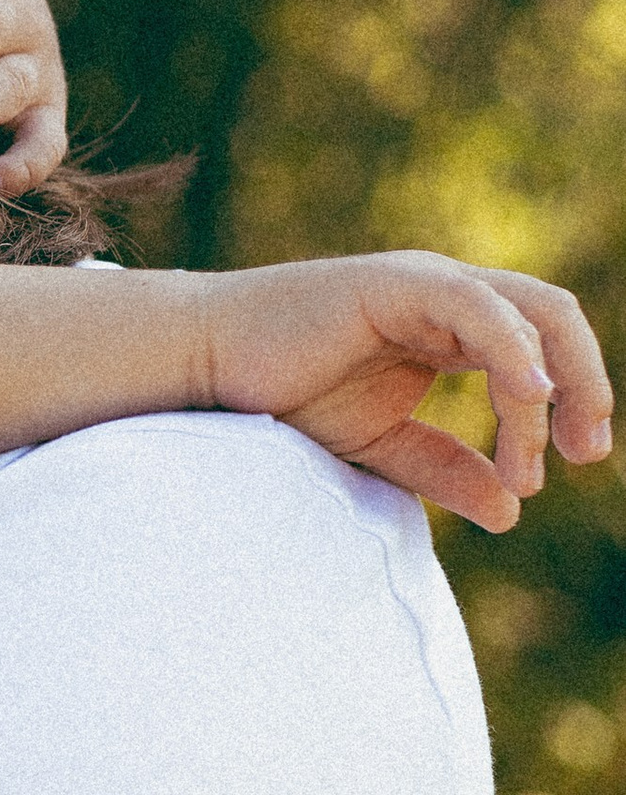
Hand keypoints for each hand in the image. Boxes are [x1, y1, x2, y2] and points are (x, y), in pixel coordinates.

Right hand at [201, 254, 611, 531]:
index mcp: (450, 328)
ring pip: (531, 313)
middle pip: (555, 319)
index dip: (572, 399)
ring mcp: (426, 283)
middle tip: (586, 453)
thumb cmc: (282, 395)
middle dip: (585, 385)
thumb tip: (511, 511)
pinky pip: (480, 310)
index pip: (542, 347)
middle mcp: (449, 296)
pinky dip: (514, 352)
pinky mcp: (398, 283)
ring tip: (550, 450)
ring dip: (558, 382)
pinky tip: (527, 399)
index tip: (567, 463)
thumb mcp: (379, 446)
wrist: (208, 365)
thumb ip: (443, 469)